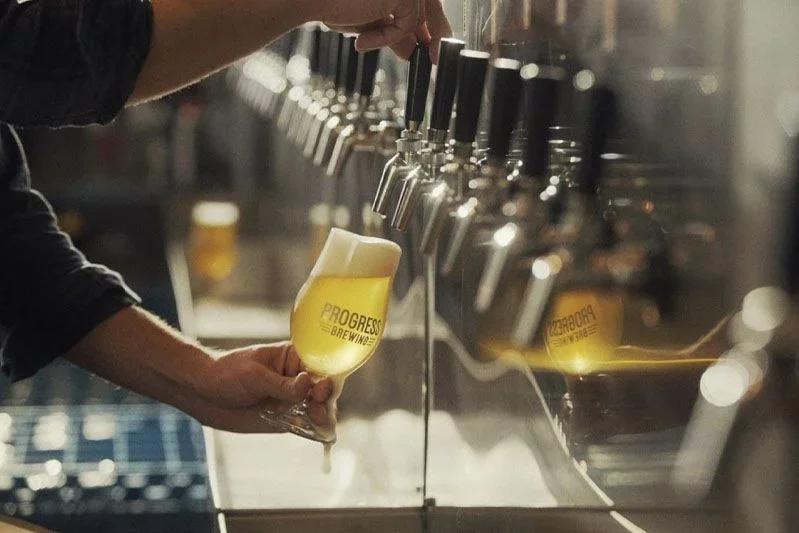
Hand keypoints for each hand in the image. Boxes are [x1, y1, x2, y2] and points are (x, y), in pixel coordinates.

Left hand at [191, 342, 333, 432]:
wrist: (203, 394)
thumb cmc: (227, 374)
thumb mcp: (255, 377)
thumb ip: (282, 384)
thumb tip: (308, 384)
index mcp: (292, 358)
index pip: (317, 365)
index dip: (324, 376)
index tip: (320, 388)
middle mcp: (296, 378)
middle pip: (321, 387)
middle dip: (324, 397)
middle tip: (318, 407)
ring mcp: (292, 399)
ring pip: (316, 407)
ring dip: (322, 414)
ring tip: (318, 421)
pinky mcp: (286, 418)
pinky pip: (305, 423)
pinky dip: (314, 429)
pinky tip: (320, 433)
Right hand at [319, 0, 451, 60]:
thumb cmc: (334, 4)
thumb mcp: (372, 22)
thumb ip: (394, 32)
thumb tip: (412, 50)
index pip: (424, 3)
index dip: (433, 25)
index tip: (433, 49)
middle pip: (431, 6)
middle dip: (436, 34)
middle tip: (434, 58)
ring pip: (416, 20)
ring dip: (392, 38)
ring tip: (365, 42)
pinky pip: (405, 25)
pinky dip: (384, 38)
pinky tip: (361, 41)